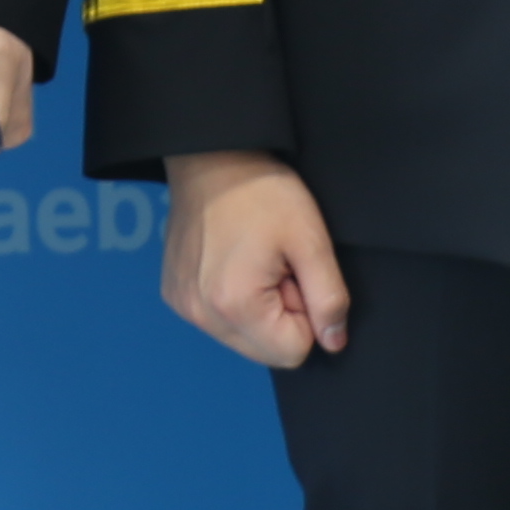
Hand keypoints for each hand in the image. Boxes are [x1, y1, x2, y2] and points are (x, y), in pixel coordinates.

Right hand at [162, 150, 350, 369]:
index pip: (293, 352)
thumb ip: (329, 298)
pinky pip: (218, 320)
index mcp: (235, 305)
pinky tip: (232, 261)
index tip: (293, 273)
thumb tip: (333, 341)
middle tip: (275, 266)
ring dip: (257, 309)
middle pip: (265, 350)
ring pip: (243, 338)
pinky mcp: (175, 295)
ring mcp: (184, 305)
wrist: (211, 157)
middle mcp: (201, 314)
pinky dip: (233, 300)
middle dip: (280, 315)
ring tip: (254, 261)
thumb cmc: (261, 192)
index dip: (305, 313)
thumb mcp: (311, 240)